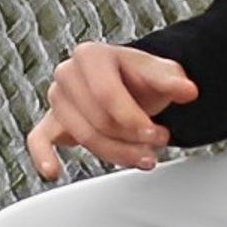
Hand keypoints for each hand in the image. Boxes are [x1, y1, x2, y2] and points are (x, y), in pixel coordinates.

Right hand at [26, 41, 197, 179]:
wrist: (127, 83)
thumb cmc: (141, 77)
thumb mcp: (161, 72)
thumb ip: (172, 81)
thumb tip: (188, 91)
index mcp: (90, 55)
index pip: (106, 95)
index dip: (133, 120)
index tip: (158, 135)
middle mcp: (67, 73)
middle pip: (97, 120)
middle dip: (131, 139)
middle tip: (158, 144)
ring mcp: (57, 98)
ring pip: (84, 137)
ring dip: (116, 154)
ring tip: (144, 158)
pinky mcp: (50, 121)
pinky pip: (38, 140)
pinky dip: (43, 156)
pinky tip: (52, 171)